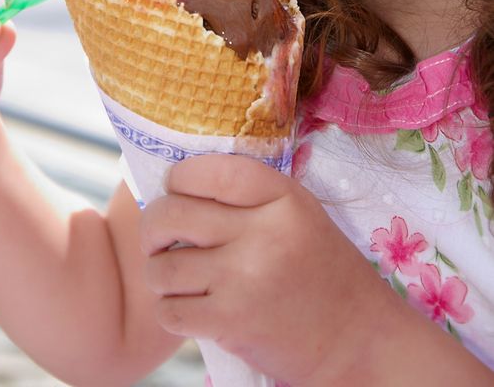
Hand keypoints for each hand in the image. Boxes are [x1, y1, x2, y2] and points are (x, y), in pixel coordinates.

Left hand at [140, 153, 397, 385]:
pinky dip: (169, 309)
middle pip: (172, 214)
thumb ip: (250, 195)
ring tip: (172, 274)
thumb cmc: (322, 270)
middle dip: (153, 225)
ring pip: (162, 266)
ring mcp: (244, 280)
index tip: (174, 189)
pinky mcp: (232, 324)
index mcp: (282, 199)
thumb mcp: (299, 213)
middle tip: (159, 236)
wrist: (358, 341)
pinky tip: (186, 306)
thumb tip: (180, 182)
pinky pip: (169, 310)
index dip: (179, 177)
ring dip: (157, 272)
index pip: (209, 171)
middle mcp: (262, 235)